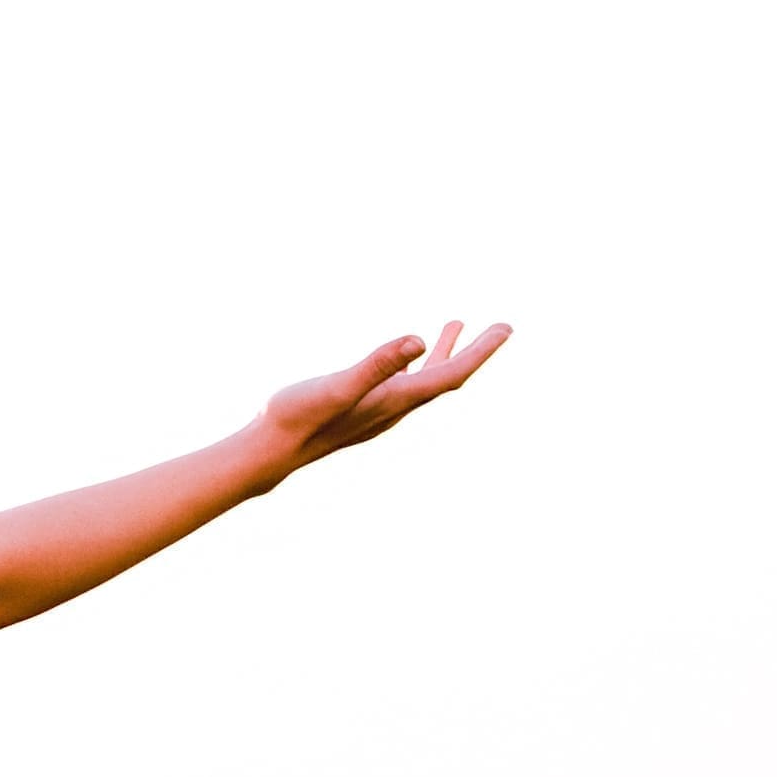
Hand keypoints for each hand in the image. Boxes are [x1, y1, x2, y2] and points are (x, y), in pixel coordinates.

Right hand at [263, 319, 507, 473]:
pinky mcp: (363, 408)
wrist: (270, 451)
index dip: (481, 351)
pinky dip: (418, 363)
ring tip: (457, 325)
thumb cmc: (299, 417)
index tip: (506, 328)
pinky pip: (404, 382)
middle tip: (502, 328)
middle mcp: (395, 407)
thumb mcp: (338, 386)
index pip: (451, 374)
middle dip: (475, 351)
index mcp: (396, 399)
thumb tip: (418, 340)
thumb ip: (377, 364)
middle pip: (448, 377)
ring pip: (426, 380)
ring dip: (447, 354)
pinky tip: (409, 355)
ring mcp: (380, 410)